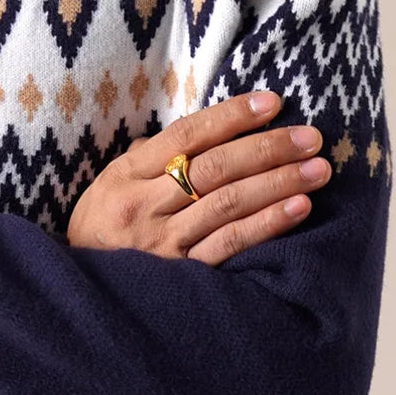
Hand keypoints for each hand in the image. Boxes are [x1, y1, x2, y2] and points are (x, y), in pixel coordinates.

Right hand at [65, 90, 331, 265]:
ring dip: (277, 183)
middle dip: (267, 148)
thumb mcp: (109, 185)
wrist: (78, 292)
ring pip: (227, 203)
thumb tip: (196, 134)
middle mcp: (143, 204)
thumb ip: (147, 157)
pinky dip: (266, 224)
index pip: (185, 136)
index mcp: (125, 174)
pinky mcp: (180, 273)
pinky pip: (229, 244)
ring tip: (317, 169)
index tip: (271, 102)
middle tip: (310, 137)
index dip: (230, 116)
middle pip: (213, 167)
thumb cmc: (99, 228)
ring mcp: (162, 240)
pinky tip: (298, 208)